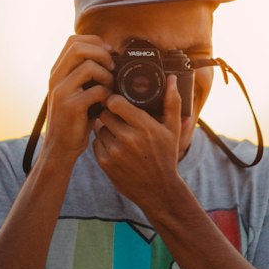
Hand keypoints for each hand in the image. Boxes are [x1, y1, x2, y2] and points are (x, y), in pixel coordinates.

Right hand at [41, 35, 113, 166]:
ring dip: (107, 75)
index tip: (109, 54)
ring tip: (110, 88)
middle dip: (102, 53)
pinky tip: (107, 103)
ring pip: (89, 66)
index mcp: (57, 72)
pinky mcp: (71, 106)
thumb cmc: (74, 120)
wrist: (61, 148)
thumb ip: (85, 75)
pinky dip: (108, 94)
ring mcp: (62, 92)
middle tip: (112, 68)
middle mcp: (56, 78)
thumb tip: (111, 56)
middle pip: (79, 47)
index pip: (74, 40)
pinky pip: (97, 90)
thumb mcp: (75, 92)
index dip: (95, 42)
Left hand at [92, 74, 184, 213]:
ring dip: (106, 128)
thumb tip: (171, 78)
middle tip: (118, 118)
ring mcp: (115, 152)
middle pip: (105, 114)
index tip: (118, 102)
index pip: (115, 102)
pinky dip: (102, 143)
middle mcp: (129, 139)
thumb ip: (172, 102)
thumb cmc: (166, 156)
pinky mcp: (105, 163)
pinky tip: (115, 146)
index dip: (115, 100)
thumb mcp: (173, 129)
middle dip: (110, 114)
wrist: (159, 190)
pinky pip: (96, 143)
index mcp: (144, 126)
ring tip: (118, 134)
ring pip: (99, 128)